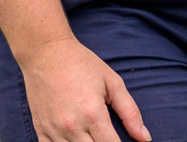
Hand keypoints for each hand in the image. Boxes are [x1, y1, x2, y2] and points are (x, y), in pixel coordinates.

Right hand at [16, 35, 150, 141]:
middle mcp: (72, 126)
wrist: (46, 53)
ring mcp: (54, 130)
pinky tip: (76, 140)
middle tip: (108, 137)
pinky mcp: (40, 130)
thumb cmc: (82, 65)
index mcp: (93, 114)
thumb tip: (145, 139)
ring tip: (93, 136)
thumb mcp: (113, 83)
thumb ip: (130, 112)